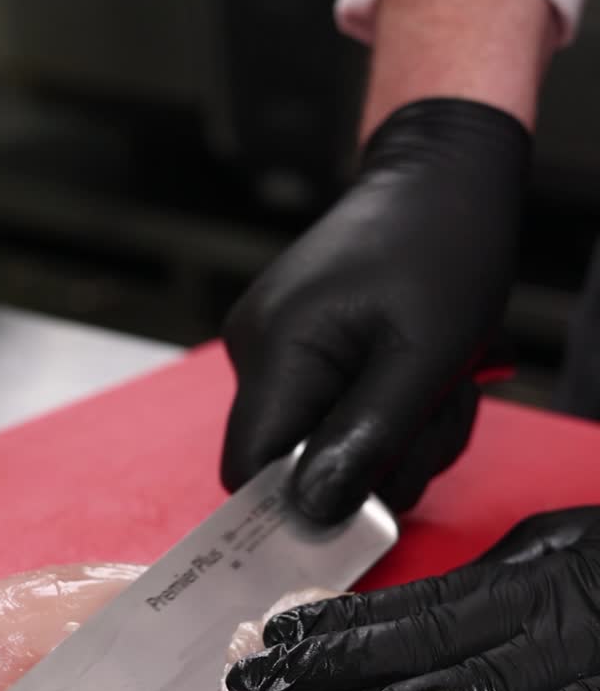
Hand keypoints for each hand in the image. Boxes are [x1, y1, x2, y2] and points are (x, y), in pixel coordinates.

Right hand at [221, 98, 529, 520]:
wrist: (440, 179)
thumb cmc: (443, 251)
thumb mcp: (424, 359)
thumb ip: (365, 440)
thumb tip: (312, 511)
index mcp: (275, 350)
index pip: (249, 471)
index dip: (306, 501)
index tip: (376, 488)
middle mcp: (254, 349)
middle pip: (293, 463)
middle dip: (374, 460)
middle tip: (432, 415)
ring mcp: (270, 343)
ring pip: (318, 441)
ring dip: (390, 435)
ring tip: (434, 386)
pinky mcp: (292, 342)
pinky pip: (326, 408)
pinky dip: (378, 409)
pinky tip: (411, 374)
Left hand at [226, 507, 599, 690]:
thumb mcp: (556, 552)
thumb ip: (489, 587)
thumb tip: (402, 622)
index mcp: (532, 578)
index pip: (416, 607)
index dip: (341, 626)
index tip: (274, 636)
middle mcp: (552, 620)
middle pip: (425, 653)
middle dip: (330, 676)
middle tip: (252, 688)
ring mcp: (583, 667)